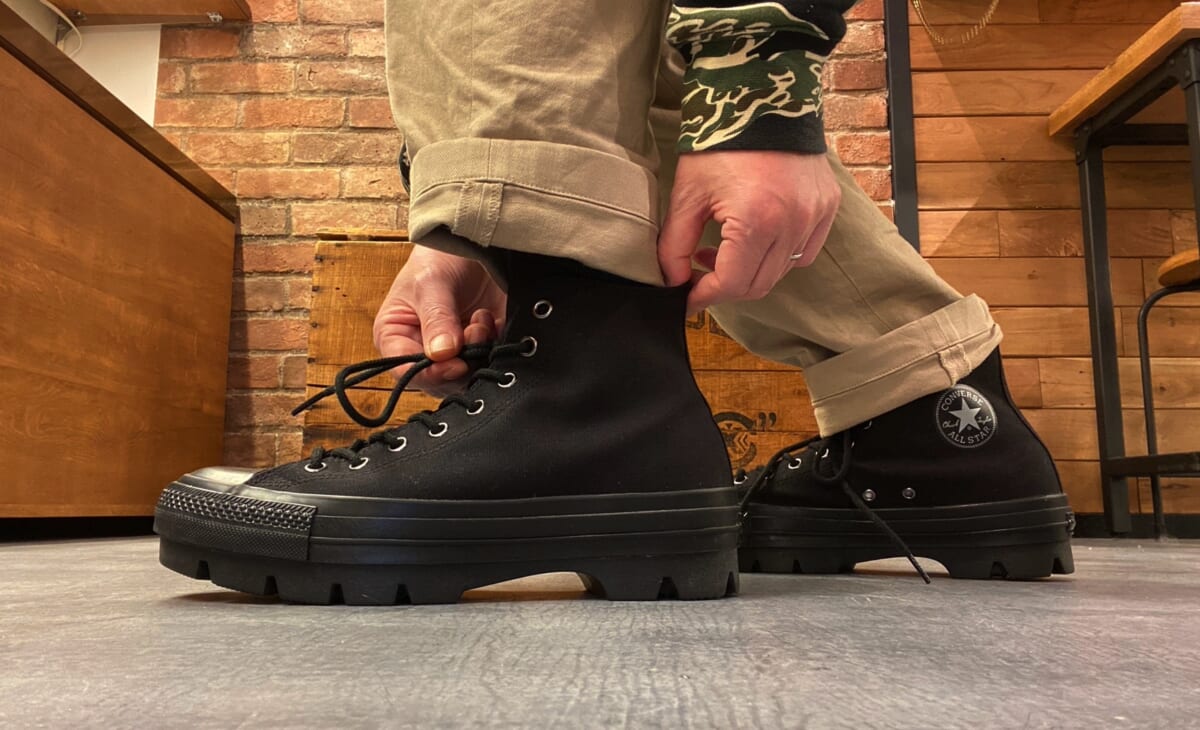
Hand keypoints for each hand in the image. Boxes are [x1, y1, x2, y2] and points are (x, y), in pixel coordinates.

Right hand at [373, 246, 506, 395]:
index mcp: (396, 337)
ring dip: (480, 351)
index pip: (407, 372)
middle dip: (461, 361)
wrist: (474, 242)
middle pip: (440, 381)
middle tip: (473, 331)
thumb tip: (442, 354)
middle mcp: (421, 351)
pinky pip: (490, 364)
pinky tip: (490, 320)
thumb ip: (437, 319)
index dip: (431, 373)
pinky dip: (495, 346)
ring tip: (481, 319)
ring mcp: (452, 353)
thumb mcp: (431, 283)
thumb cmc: (438, 259)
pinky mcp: (480, 349)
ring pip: (467, 377)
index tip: (455, 363)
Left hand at [658, 150, 840, 313]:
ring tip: (723, 249)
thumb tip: (672, 282)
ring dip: (750, 272)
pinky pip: (804, 252)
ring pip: (781, 272)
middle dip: (724, 287)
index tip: (686, 297)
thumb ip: (674, 244)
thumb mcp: (688, 193)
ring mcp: (815, 215)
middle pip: (758, 285)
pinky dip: (779, 256)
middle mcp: (793, 223)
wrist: (761, 97)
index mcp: (757, 221)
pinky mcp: (827, 206)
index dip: (704, 296)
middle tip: (699, 271)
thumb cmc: (721, 142)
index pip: (732, 284)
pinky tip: (756, 238)